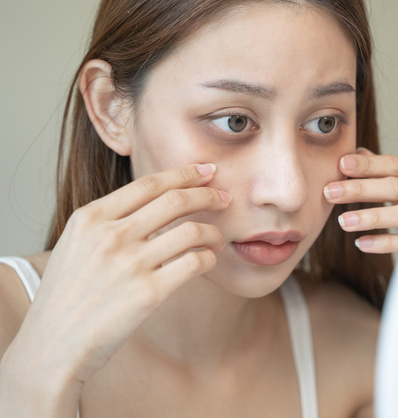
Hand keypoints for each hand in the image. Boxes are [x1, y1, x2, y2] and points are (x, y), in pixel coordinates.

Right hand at [12, 164, 229, 388]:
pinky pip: (195, 263)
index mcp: (91, 217)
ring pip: (192, 231)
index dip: (184, 174)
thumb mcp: (76, 243)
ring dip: (213, 231)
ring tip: (217, 238)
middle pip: (176, 200)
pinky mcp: (149, 292)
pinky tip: (208, 261)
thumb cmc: (68, 295)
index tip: (206, 172)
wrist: (53, 345)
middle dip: (208, 195)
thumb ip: (109, 219)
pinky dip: (209, 258)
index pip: (149, 183)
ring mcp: (130, 264)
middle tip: (224, 199)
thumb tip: (157, 199)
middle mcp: (111, 236)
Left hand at [324, 148, 397, 253]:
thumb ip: (387, 171)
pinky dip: (384, 242)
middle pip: (396, 187)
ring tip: (342, 221)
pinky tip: (361, 243)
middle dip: (360, 189)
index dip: (368, 164)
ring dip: (370, 216)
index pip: (397, 165)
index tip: (341, 164)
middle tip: (330, 192)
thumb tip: (358, 152)